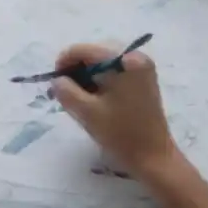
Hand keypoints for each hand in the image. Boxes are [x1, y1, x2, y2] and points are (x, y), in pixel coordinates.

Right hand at [51, 44, 176, 174]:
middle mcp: (136, 57)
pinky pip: (115, 73)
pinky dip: (101, 82)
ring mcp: (142, 68)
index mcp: (124, 60)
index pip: (84, 50)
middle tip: (64, 93)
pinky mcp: (143, 81)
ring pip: (104, 64)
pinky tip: (94, 100)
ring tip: (78, 99)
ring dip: (87, 77)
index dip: (63, 63)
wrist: (154, 157)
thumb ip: (66, 91)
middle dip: (76, 71)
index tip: (54, 84)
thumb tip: (57, 80)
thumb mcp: (86, 112)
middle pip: (94, 54)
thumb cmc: (121, 134)